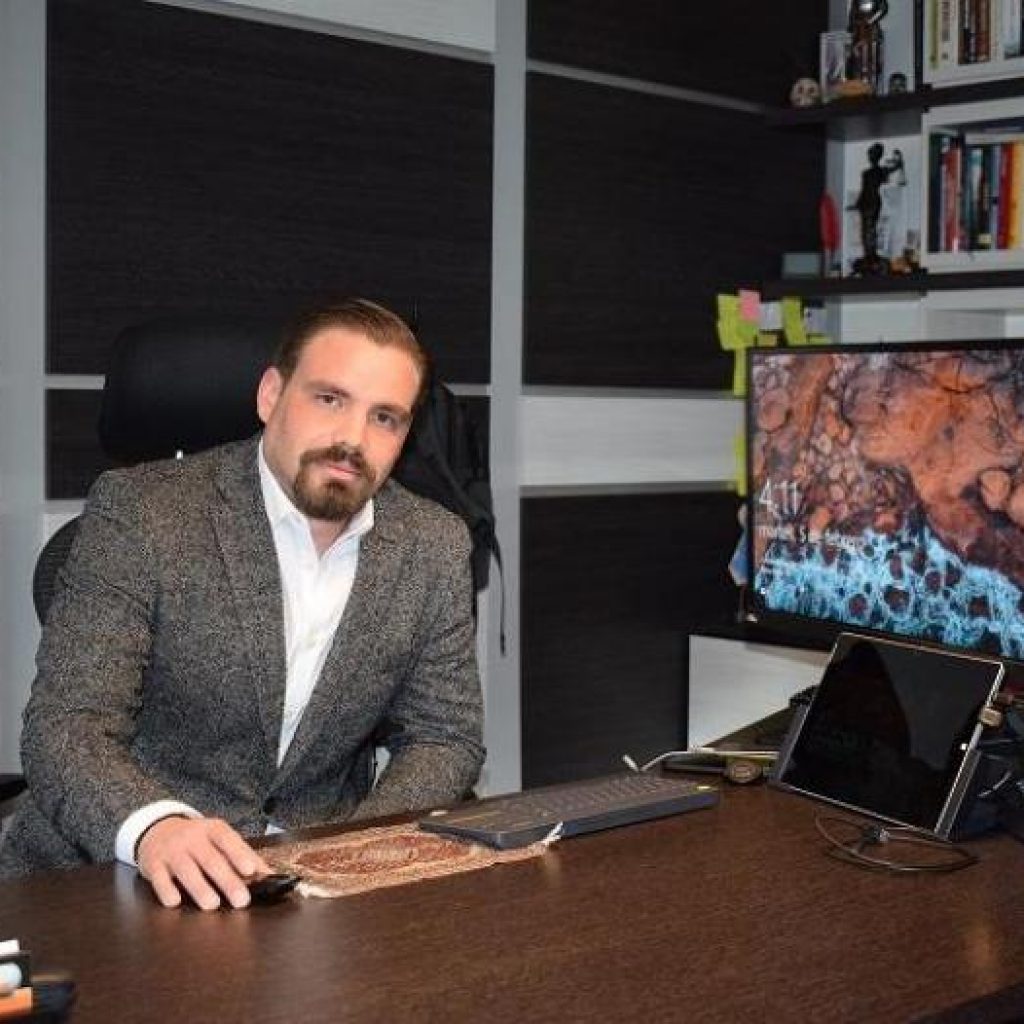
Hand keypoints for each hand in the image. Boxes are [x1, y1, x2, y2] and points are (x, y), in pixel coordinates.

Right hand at [136, 816, 271, 910]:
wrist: (157, 830)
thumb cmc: (197, 840)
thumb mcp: (218, 840)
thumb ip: (241, 855)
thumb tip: (267, 875)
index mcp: (213, 829)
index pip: (228, 840)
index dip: (240, 854)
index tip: (252, 870)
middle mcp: (192, 837)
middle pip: (211, 860)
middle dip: (227, 880)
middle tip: (242, 900)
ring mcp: (171, 850)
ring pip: (186, 870)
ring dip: (200, 888)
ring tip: (213, 905)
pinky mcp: (153, 864)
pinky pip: (159, 878)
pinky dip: (167, 890)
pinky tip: (175, 902)